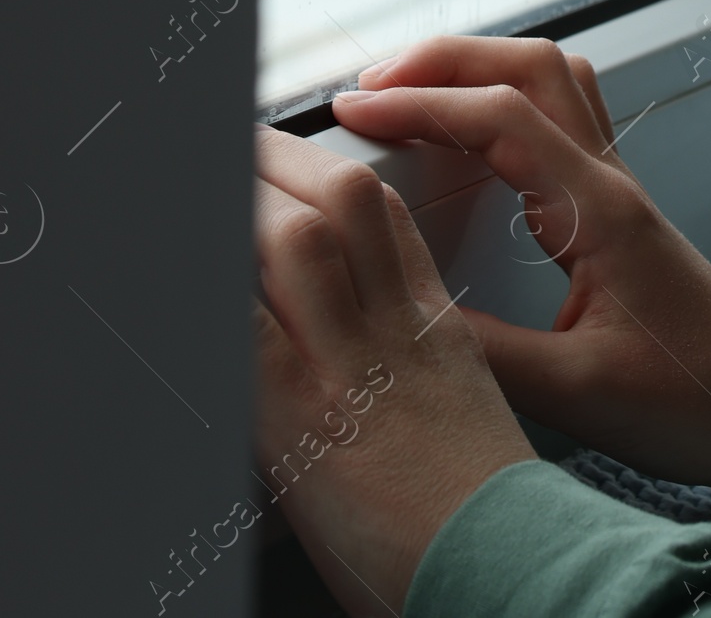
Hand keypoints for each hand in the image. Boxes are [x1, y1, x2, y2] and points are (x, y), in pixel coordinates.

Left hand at [254, 126, 535, 616]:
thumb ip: (404, 373)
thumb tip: (342, 362)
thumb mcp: (454, 424)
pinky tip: (196, 264)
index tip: (304, 159)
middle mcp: (396, 334)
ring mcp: (351, 368)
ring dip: (248, 197)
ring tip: (218, 172)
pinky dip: (217, 285)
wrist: (511, 577)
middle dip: (285, 160)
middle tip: (246, 138)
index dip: (339, 175)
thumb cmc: (484, 530)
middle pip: (342, 207)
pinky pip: (247, 327)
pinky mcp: (303, 420)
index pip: (389, 219)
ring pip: (299, 241)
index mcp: (435, 334)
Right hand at [331, 36, 710, 497]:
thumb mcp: (576, 394)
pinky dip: (502, 100)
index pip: (502, 117)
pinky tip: (465, 136)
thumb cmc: (690, 401)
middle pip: (530, 65)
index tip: (354, 110)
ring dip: (477, 68)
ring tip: (406, 93)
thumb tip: (401, 317)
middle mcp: (608, 180)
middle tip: (369, 85)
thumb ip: (487, 355)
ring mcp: (613, 186)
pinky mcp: (610, 207)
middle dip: (444, 59)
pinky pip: (557, 117)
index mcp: (599, 211)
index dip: (421, 103)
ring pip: (549, 79)